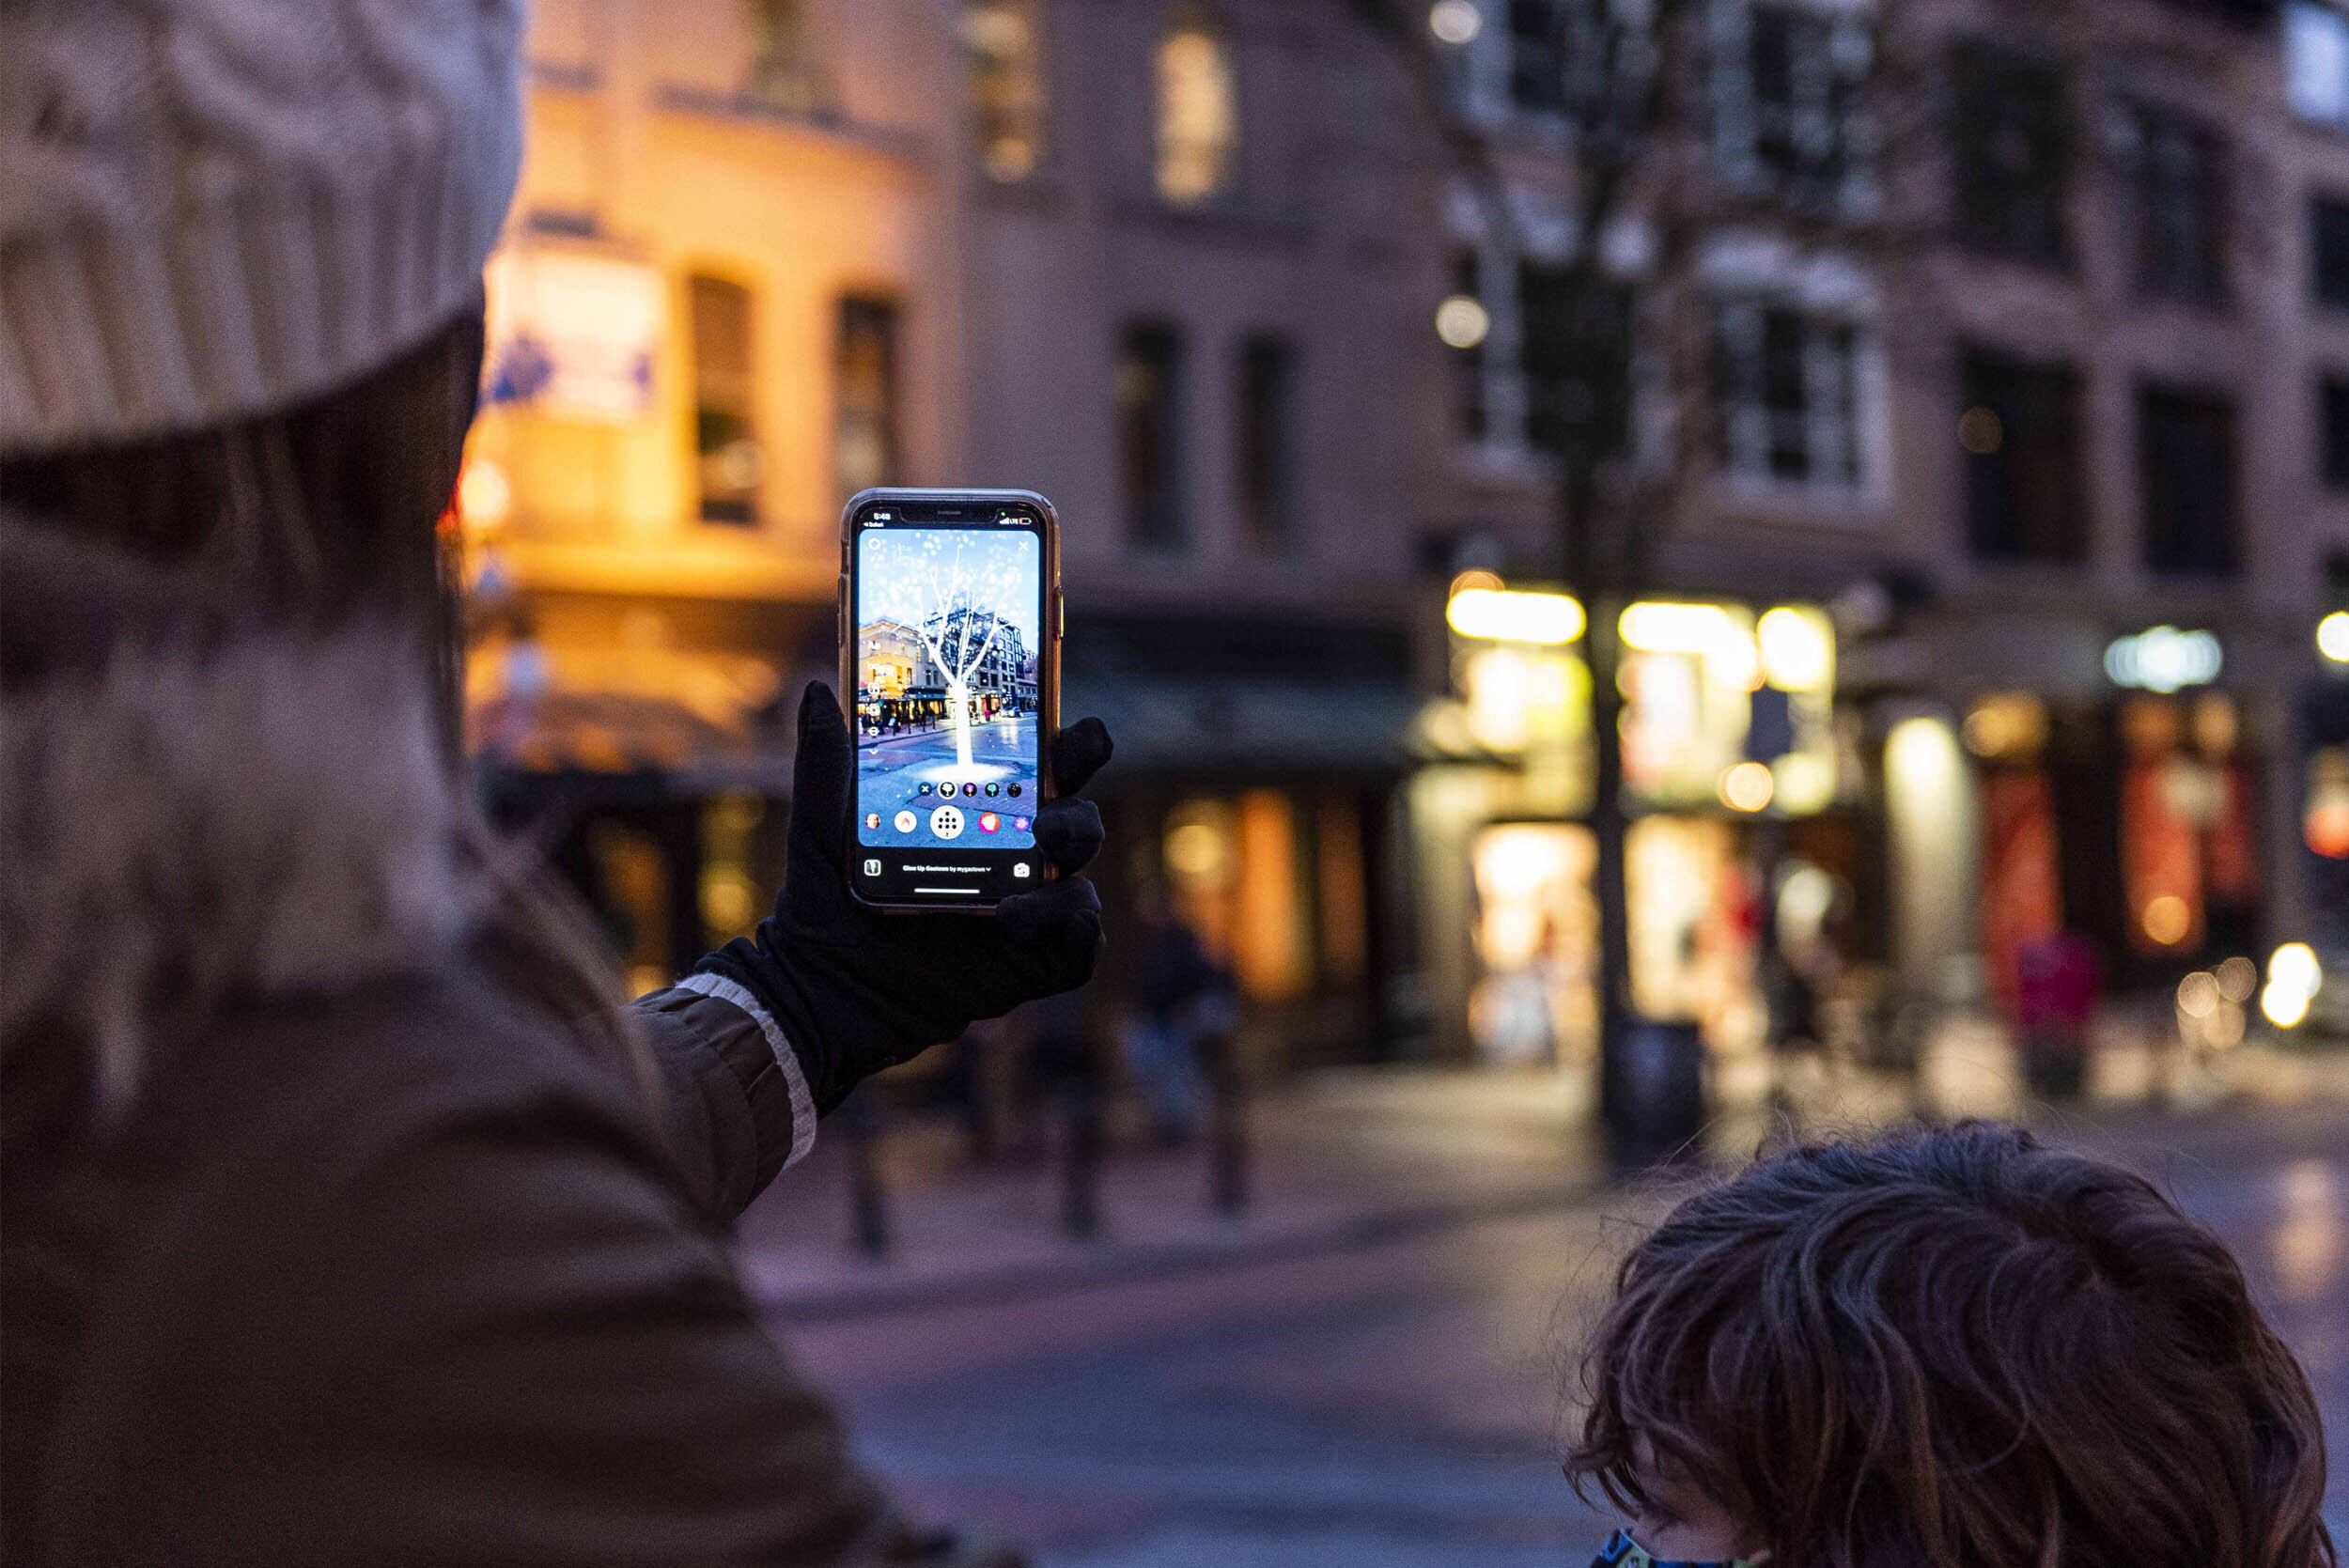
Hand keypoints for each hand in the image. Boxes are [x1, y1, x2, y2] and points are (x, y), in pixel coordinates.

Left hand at [700, 683, 1109, 1112]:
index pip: (1050, 767)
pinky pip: (1079, 949)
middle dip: (1079, 814)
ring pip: (1082, 885)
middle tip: (1048, 820)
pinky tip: (1025, 925)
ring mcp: (1030, 913)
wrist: (821, 984)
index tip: (1074, 737)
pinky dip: (1071, 935)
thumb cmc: (829, 898)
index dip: (1077, 746)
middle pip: (1080, 821)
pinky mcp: (1031, 965)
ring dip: (1066, 883)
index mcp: (988, 811)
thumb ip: (826, 761)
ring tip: (1015, 897)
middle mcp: (1019, 856)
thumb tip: (819, 691)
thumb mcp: (824, 825)